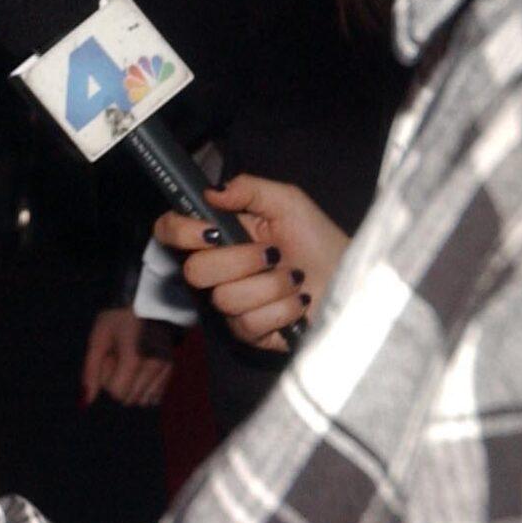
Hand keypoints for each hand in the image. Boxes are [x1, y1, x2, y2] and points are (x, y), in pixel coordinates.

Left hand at [80, 308, 172, 407]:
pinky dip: (145, 389)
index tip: (108, 357)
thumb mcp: (98, 337)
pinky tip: (140, 370)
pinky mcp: (172, 370)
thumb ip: (91, 371)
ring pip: (143, 400)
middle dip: (119, 383)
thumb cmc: (118, 317)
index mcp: (134, 358)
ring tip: (130, 361)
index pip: (117, 393)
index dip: (107, 377)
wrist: (147, 301)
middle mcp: (154, 367)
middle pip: (129, 399)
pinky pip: (155, 396)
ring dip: (133, 387)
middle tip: (118, 358)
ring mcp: (166, 369)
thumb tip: (85, 401)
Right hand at [152, 174, 350, 350]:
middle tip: (272, 253)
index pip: (170, 231)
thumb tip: (211, 192)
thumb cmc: (319, 239)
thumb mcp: (288, 202)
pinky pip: (250, 324)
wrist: (350, 280)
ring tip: (295, 278)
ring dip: (271, 286)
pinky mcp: (251, 334)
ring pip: (226, 299)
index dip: (180, 231)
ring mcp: (232, 305)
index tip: (211, 230)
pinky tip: (299, 302)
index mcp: (219, 234)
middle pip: (194, 271)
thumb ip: (248, 188)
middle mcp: (218, 271)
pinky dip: (283, 309)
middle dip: (239, 260)